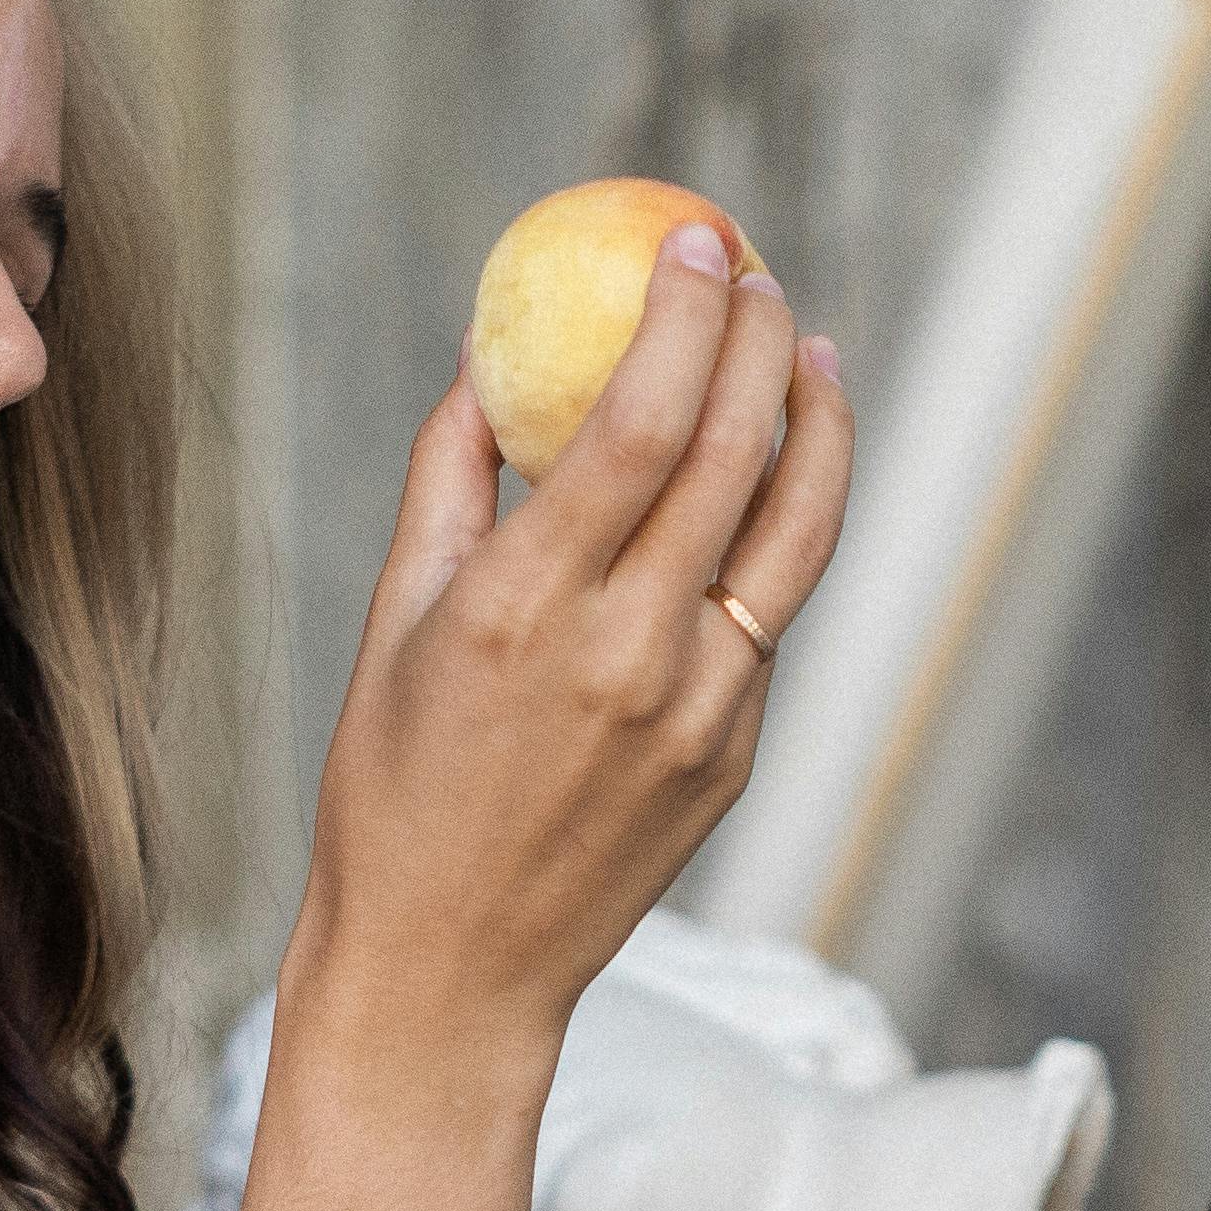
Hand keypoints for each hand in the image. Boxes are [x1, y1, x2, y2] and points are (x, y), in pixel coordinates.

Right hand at [285, 215, 851, 1062]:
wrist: (452, 968)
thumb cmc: (393, 789)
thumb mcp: (394, 626)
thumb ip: (449, 485)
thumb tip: (490, 365)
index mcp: (527, 610)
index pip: (642, 423)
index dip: (686, 318)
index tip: (698, 242)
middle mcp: (629, 654)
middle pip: (737, 455)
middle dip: (760, 340)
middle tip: (758, 274)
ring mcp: (699, 710)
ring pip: (796, 532)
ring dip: (817, 424)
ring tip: (812, 354)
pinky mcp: (736, 753)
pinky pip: (771, 614)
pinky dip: (782, 526)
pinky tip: (772, 474)